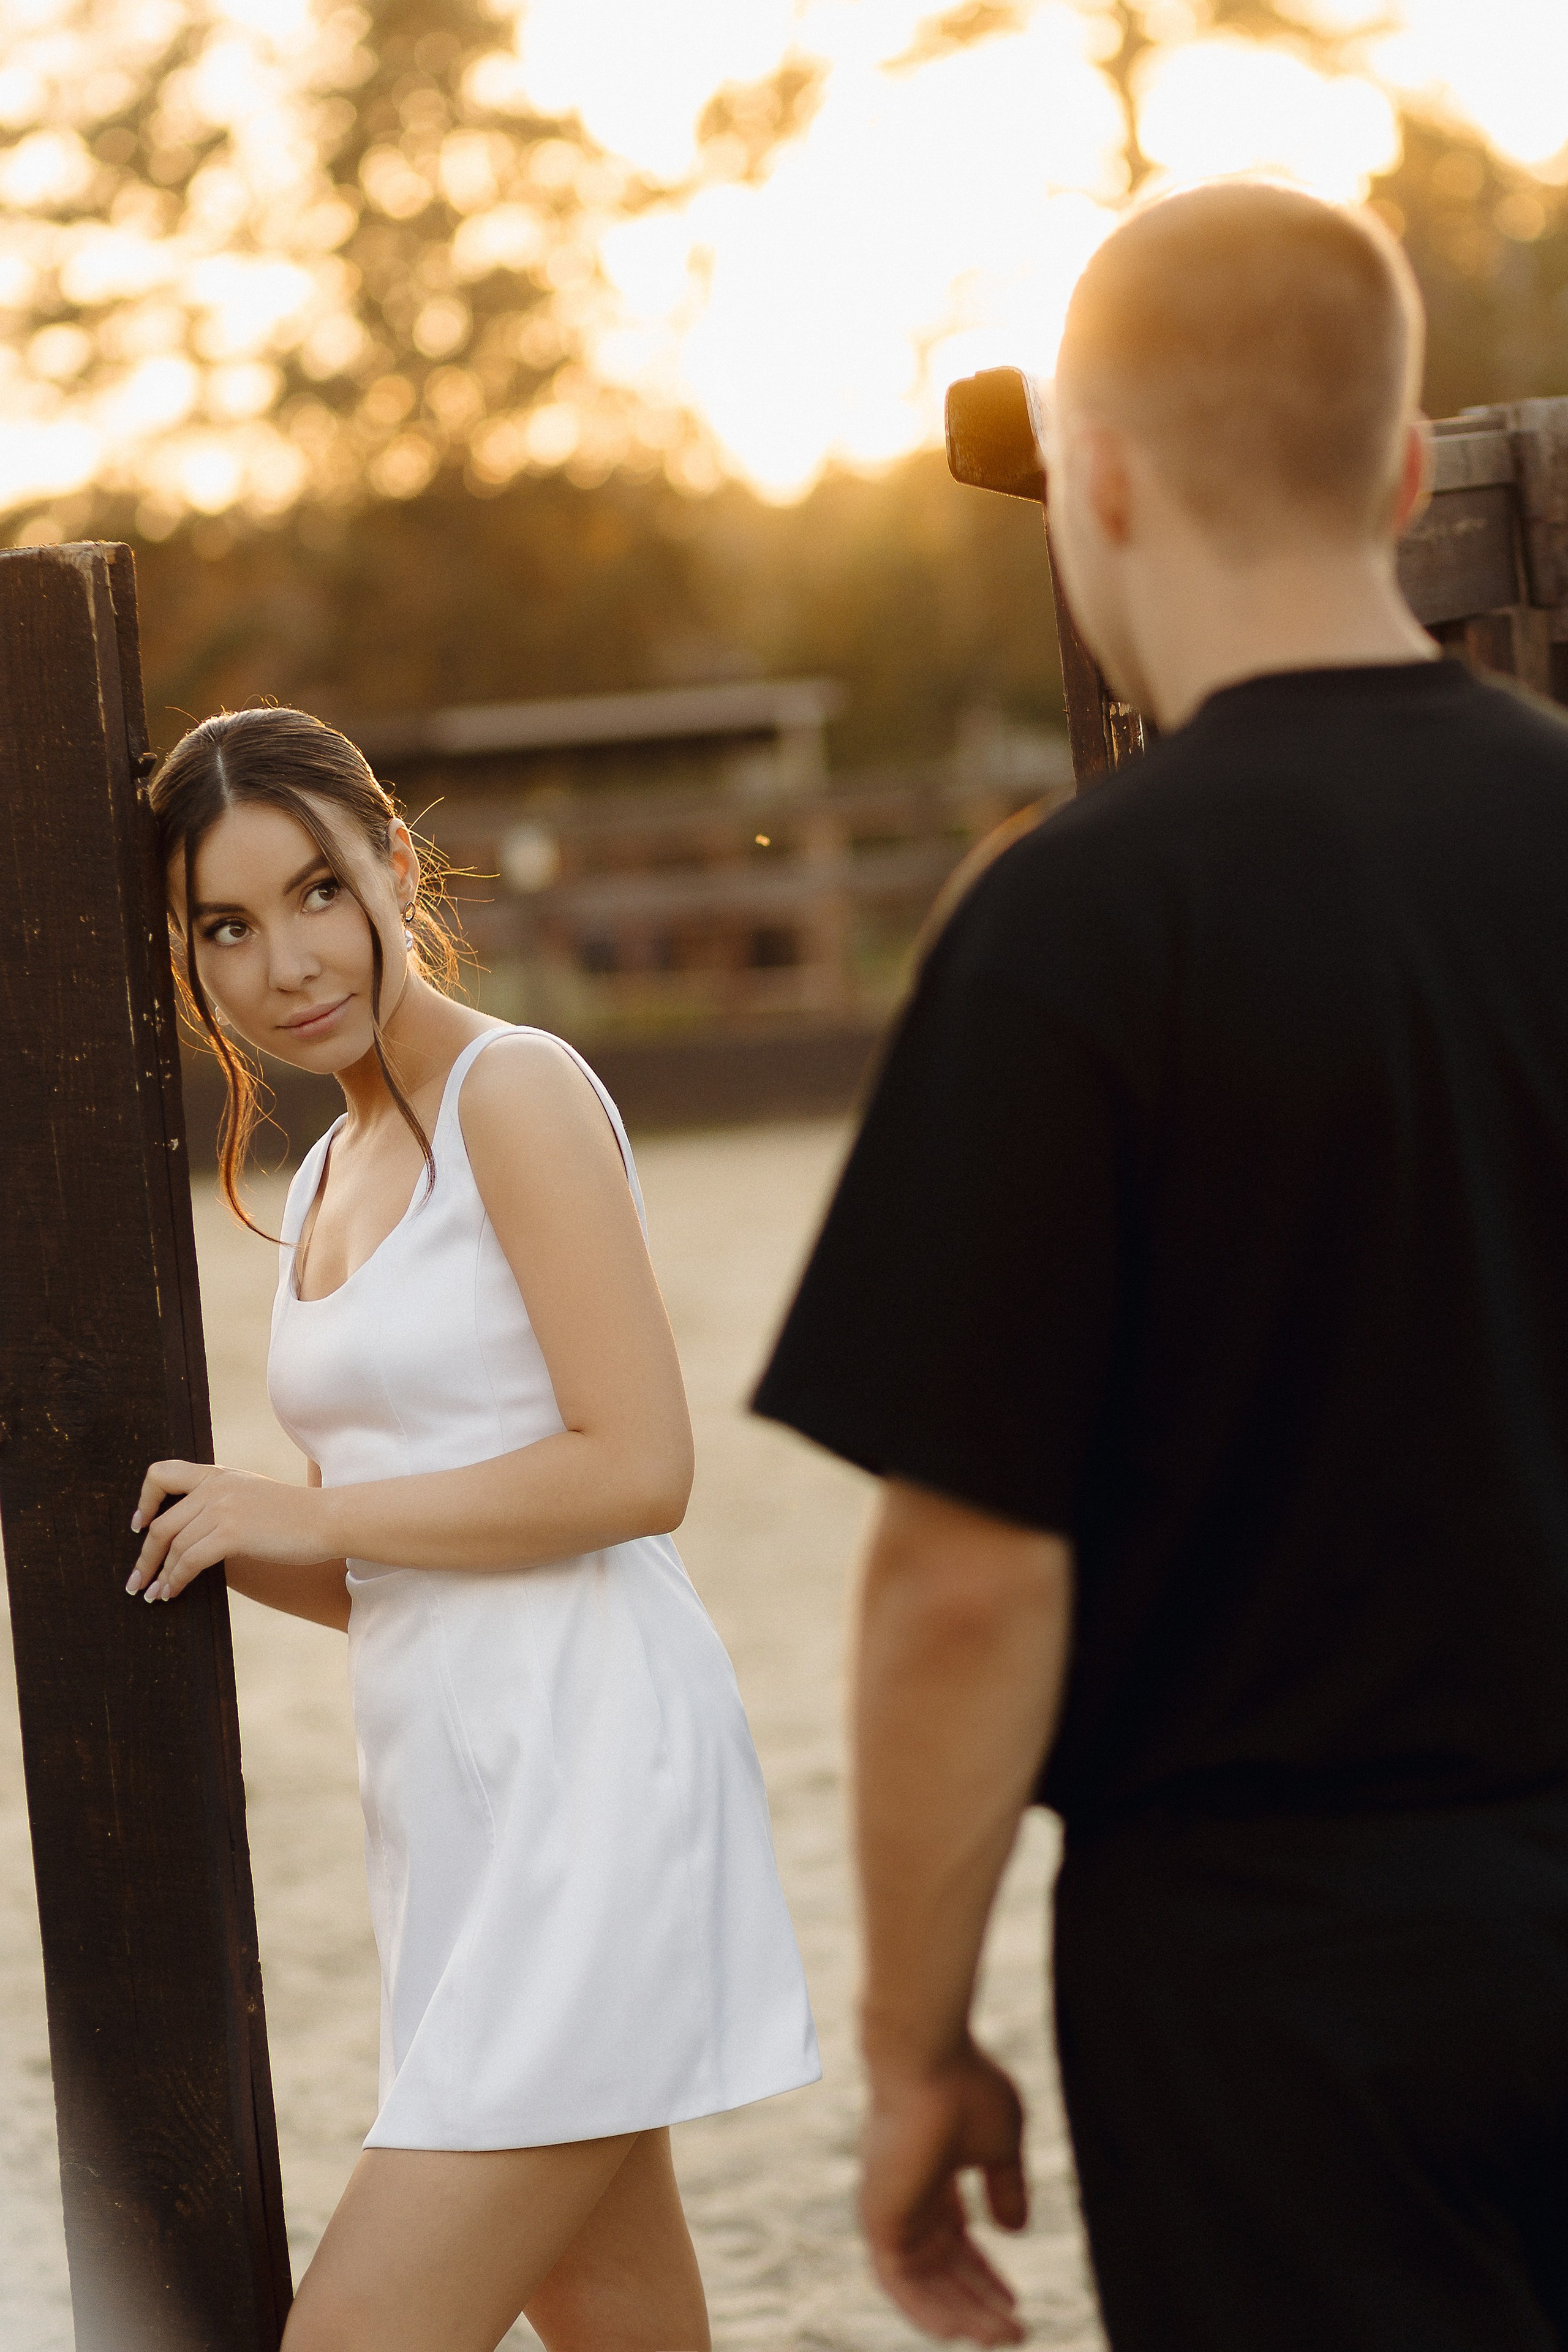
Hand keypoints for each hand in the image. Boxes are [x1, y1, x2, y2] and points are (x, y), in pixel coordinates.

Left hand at [127, 1461, 330, 1602]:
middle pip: (161, 1524)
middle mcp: (215, 1487)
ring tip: (153, 1595)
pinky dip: (176, 1580)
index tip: (139, 1526)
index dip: (144, 1501)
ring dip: (159, 1575)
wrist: (328, 1519)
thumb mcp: (251, 1494)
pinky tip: (172, 1594)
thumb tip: (191, 1530)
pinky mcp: (232, 1533)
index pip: (161, 1473)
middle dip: (144, 1557)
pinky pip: (189, 1561)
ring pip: (173, 1547)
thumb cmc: (295, 1514)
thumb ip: (222, 1500)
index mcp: (218, 1474)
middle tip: (136, 1581)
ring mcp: (222, 1508)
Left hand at [861, 2038, 1028, 2345]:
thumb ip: (1006, 2187)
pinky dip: (929, 2310)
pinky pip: (900, 2283)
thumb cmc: (966, 2087)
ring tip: (1000, 2338)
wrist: (929, 2059)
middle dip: (979, 2302)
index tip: (1015, 2302)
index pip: (955, 2240)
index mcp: (931, 2175)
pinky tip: (963, 2331)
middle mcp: (906, 2195)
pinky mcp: (878, 2220)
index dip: (985, 2274)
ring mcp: (889, 2209)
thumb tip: (1014, 2232)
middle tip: (1016, 2333)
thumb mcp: (1002, 2142)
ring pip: (923, 2282)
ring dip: (961, 2314)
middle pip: (942, 2267)